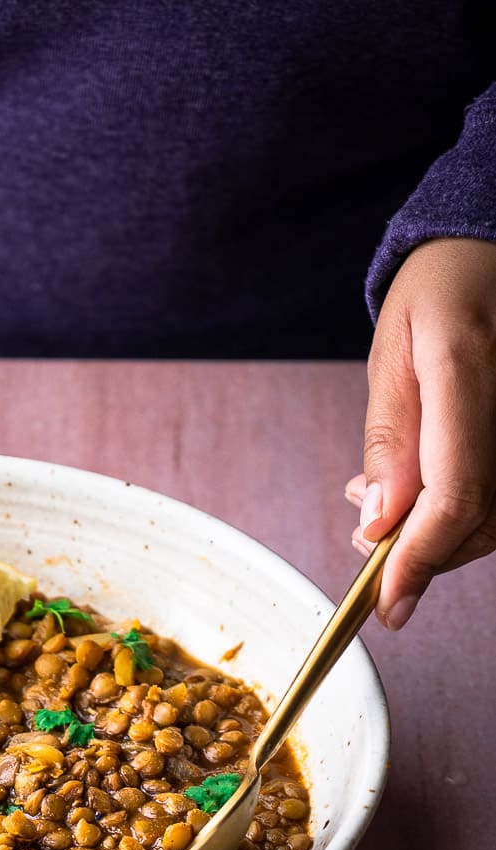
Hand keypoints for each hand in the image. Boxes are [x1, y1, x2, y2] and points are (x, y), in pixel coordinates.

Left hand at [345, 237, 495, 628]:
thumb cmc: (444, 287)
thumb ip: (390, 440)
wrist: (495, 245)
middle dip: (420, 550)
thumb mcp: (394, 351)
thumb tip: (380, 527)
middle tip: (367, 536)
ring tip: (387, 506)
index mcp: (468, 362)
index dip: (418, 561)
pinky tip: (426, 490)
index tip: (384, 605)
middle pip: (482, 521)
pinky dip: (467, 509)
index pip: (456, 496)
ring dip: (441, 534)